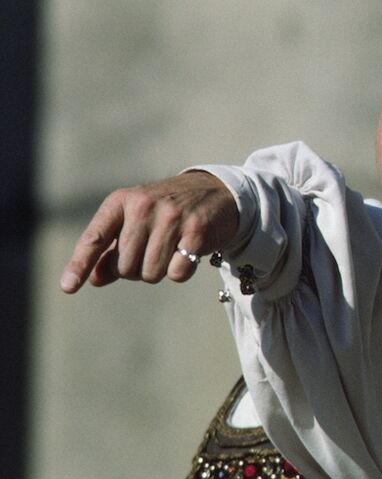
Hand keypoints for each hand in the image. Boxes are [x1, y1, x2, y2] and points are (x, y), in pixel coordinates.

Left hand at [60, 172, 238, 292]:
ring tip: (169, 251)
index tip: (68, 287)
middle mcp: (144, 206)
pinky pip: (177, 273)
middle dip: (134, 270)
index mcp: (121, 201)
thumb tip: (94, 279)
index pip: (95, 237)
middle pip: (124, 266)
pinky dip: (180, 272)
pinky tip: (187, 253)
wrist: (215, 191)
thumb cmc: (166, 211)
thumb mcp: (133, 221)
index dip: (80, 264)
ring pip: (150, 273)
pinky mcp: (197, 231)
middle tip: (151, 252)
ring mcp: (172, 217)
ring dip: (158, 272)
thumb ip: (111, 249)